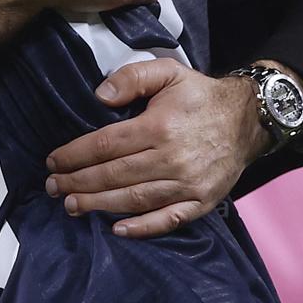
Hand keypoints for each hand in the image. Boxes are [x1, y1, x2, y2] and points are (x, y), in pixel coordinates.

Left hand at [44, 58, 265, 238]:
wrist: (249, 118)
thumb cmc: (200, 96)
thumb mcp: (168, 72)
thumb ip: (132, 77)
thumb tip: (99, 96)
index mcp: (159, 127)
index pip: (105, 145)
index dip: (75, 155)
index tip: (53, 161)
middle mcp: (171, 158)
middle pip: (114, 175)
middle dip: (78, 183)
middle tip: (54, 187)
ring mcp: (188, 184)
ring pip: (135, 199)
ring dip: (99, 205)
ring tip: (73, 206)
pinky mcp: (202, 201)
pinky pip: (168, 219)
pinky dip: (143, 228)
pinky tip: (118, 230)